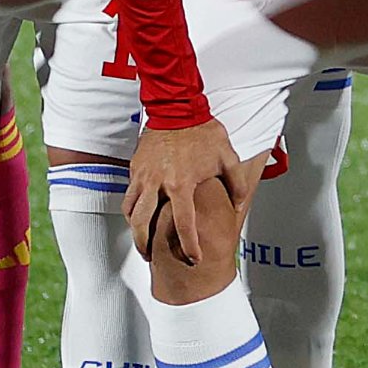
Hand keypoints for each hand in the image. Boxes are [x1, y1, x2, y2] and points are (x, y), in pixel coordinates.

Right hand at [125, 119, 249, 269]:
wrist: (177, 108)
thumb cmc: (203, 131)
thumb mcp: (228, 156)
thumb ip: (236, 182)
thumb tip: (239, 202)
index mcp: (182, 184)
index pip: (183, 225)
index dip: (188, 246)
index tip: (193, 259)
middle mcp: (158, 184)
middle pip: (143, 225)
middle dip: (145, 245)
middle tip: (151, 256)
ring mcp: (143, 176)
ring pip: (130, 212)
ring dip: (134, 231)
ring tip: (141, 242)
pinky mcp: (135, 168)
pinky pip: (128, 195)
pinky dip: (131, 209)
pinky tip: (137, 215)